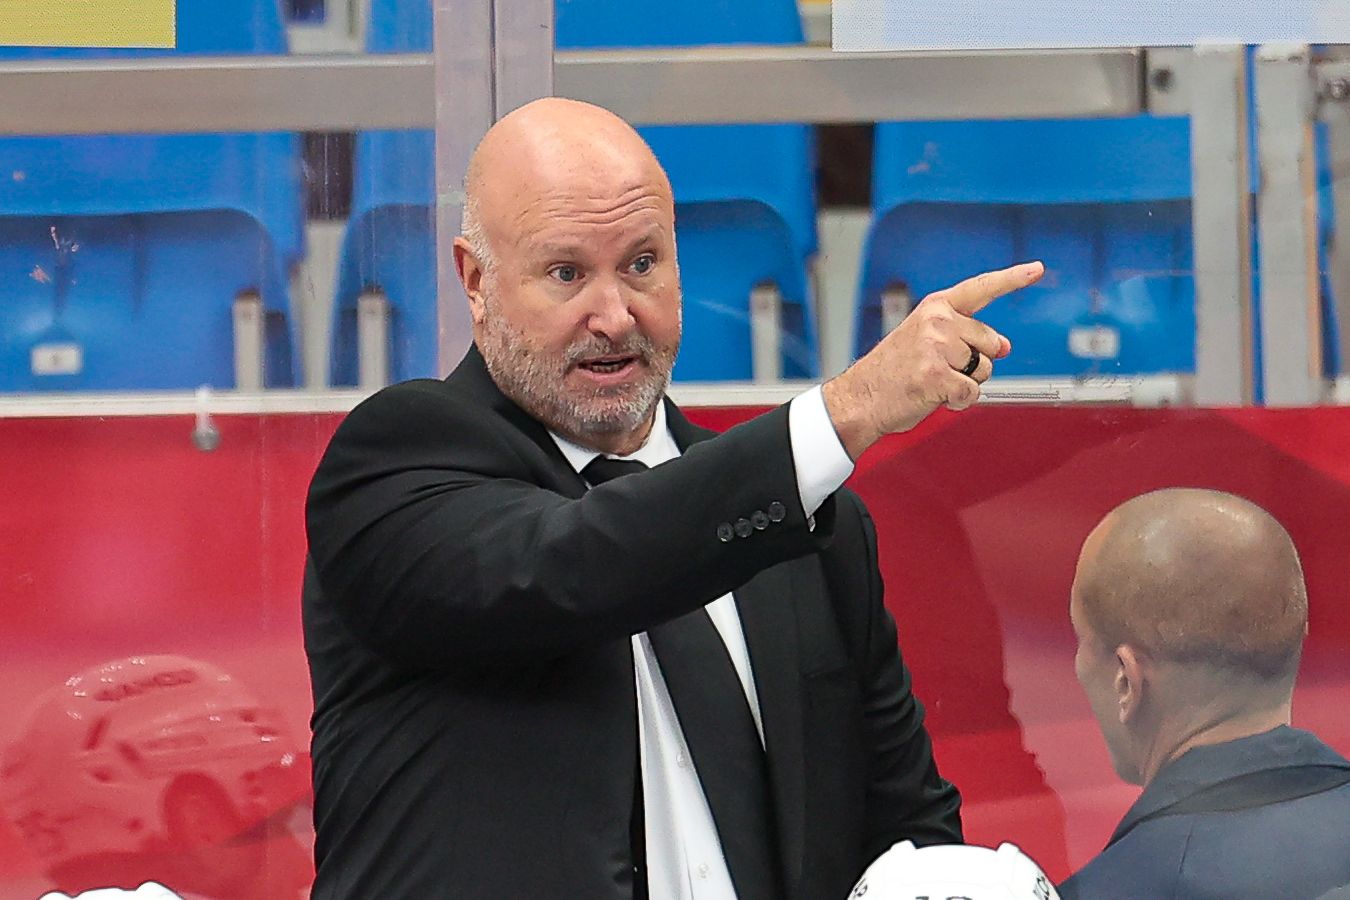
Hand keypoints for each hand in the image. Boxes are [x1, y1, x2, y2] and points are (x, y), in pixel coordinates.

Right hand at [822, 261, 1044, 458]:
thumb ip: (965, 336)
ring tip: (931, 381)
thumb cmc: (893, 371)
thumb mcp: (926, 340)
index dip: (1012, 279)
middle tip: (939, 368)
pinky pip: (970, 393)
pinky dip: (957, 402)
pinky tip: (932, 396)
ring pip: (984, 370)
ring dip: (964, 383)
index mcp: (935, 307)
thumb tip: (1005, 346)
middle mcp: (938, 321)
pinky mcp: (937, 375)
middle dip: (975, 361)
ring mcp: (937, 347)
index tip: (1036, 268)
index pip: (980, 289)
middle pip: (990, 343)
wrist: (859, 397)